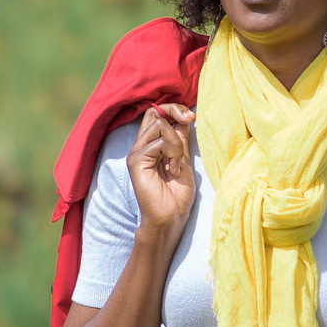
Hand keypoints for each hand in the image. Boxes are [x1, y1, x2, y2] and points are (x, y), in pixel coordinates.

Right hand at [127, 103, 195, 231]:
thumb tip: (184, 118)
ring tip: (177, 164)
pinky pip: (158, 142)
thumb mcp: (184, 160)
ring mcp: (136, 153)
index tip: (191, 117)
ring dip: (176, 143)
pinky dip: (172, 154)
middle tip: (188, 127)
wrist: (171, 218)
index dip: (173, 109)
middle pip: (154, 112)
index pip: (156, 113)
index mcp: (151, 145)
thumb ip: (181, 140)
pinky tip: (172, 171)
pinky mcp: (136, 161)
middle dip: (176, 114)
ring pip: (159, 125)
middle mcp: (140, 146)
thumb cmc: (178, 195)